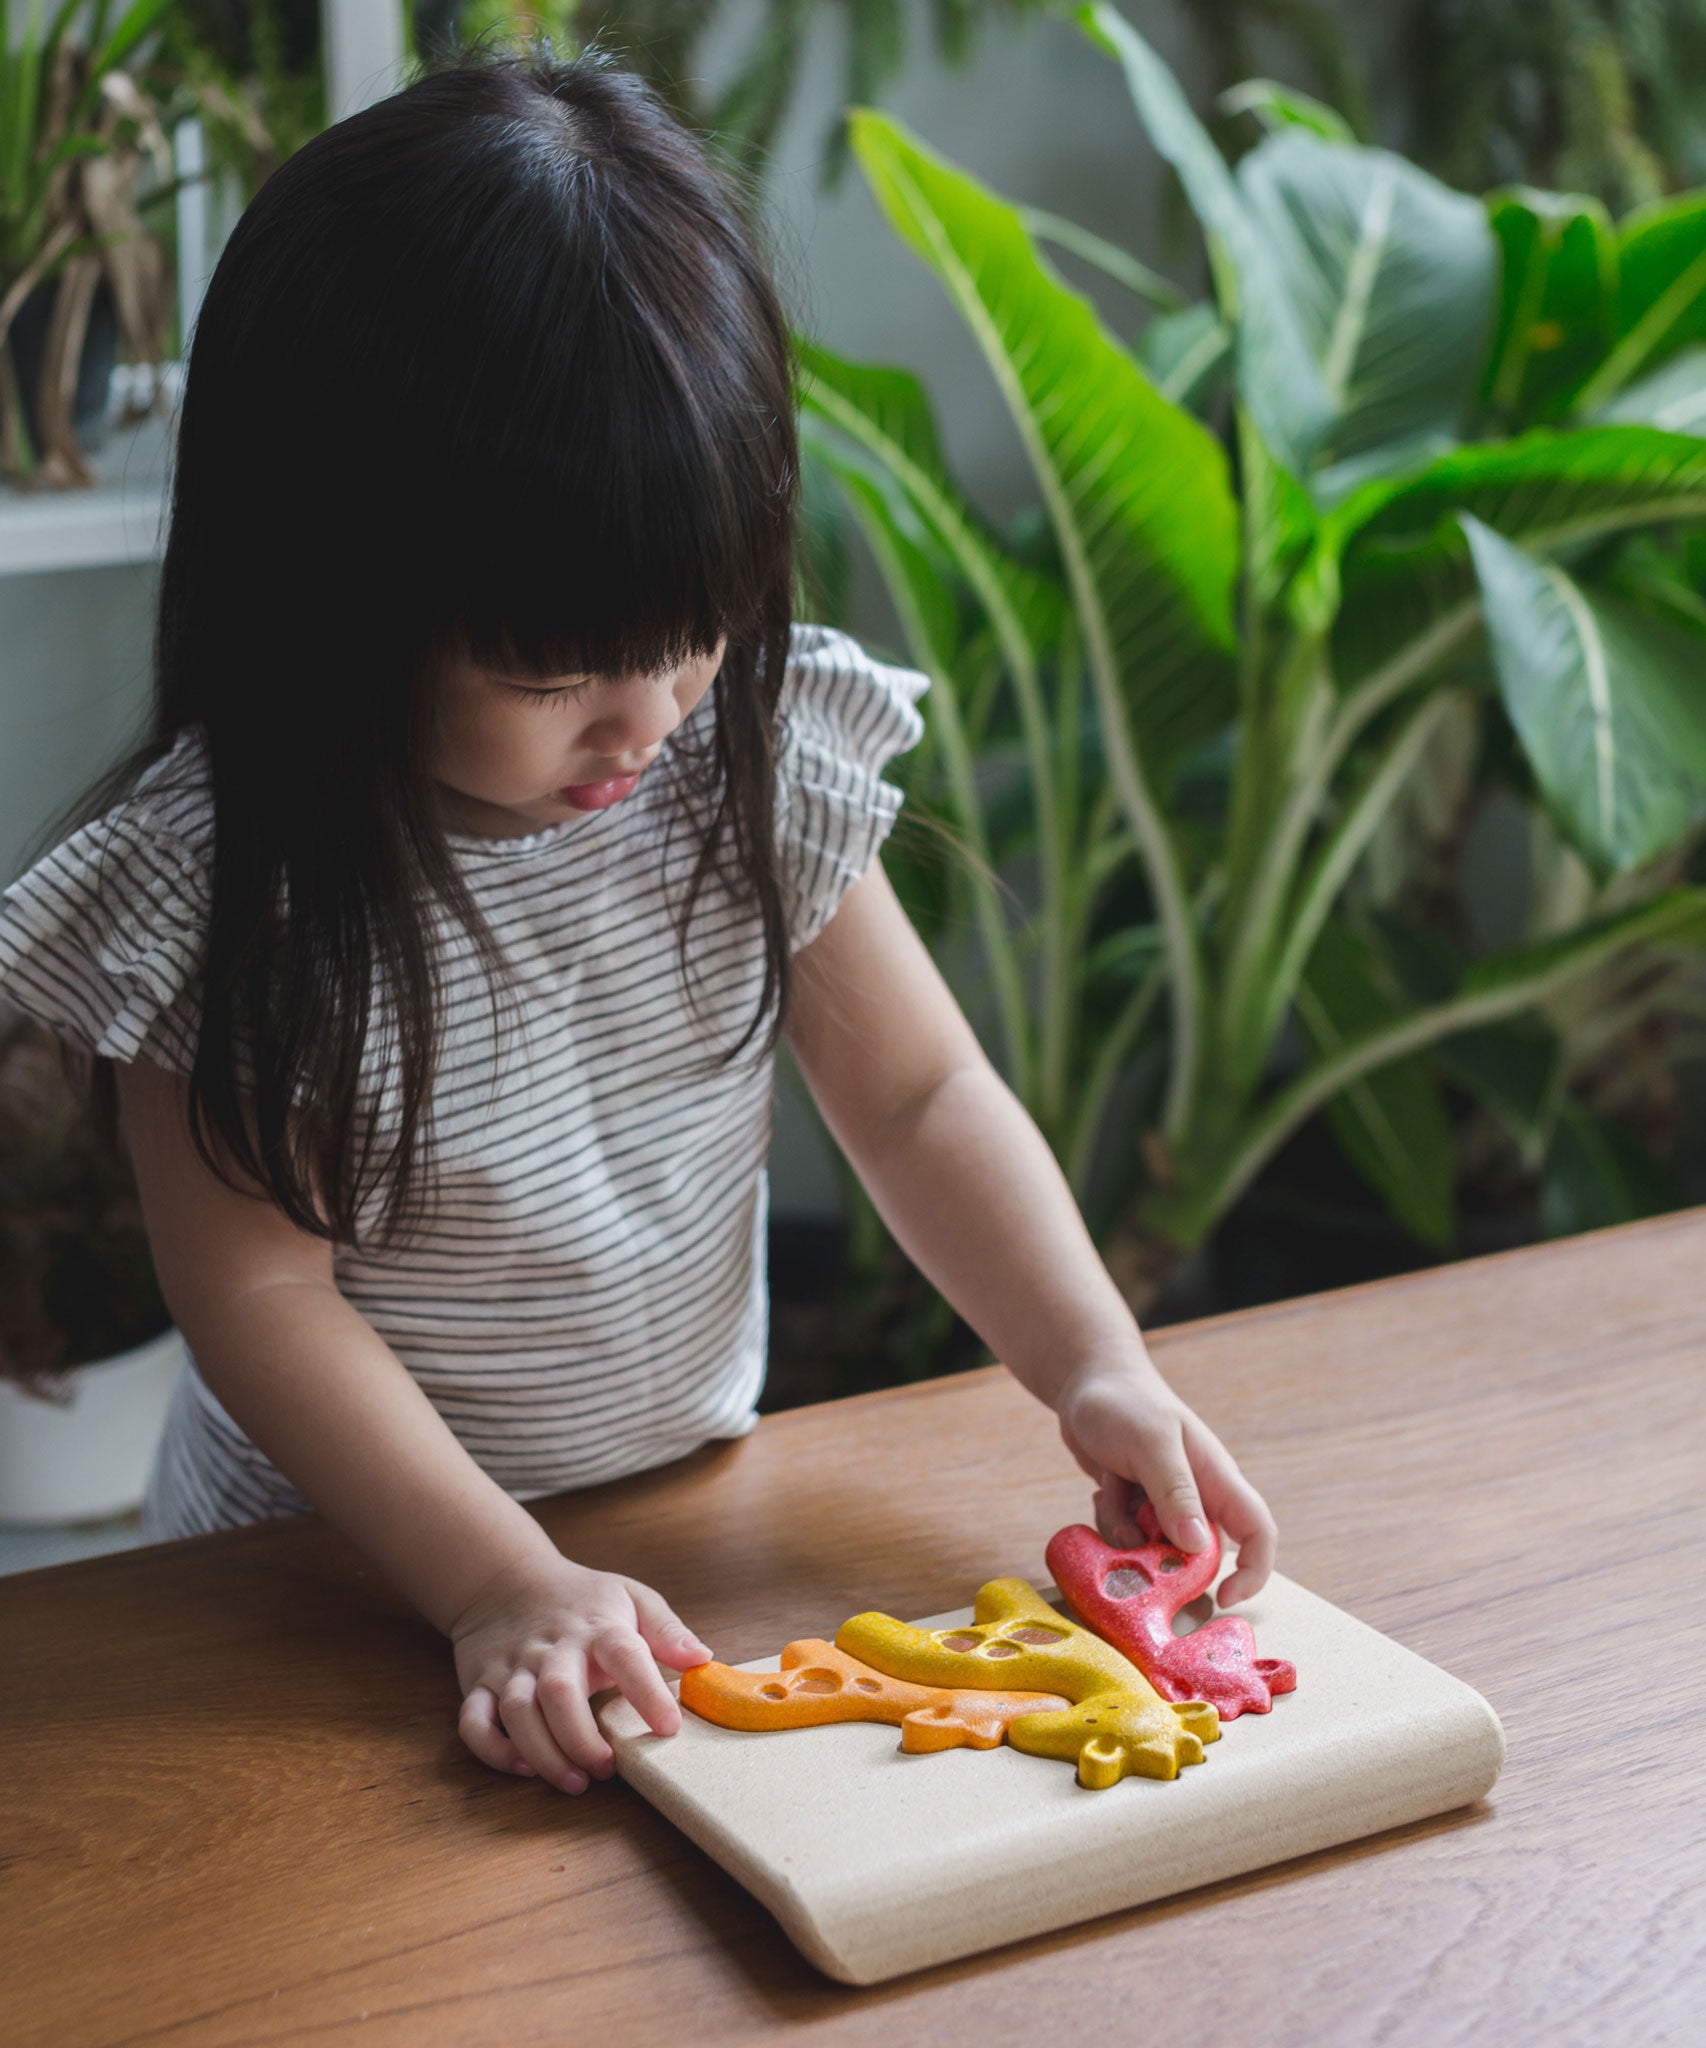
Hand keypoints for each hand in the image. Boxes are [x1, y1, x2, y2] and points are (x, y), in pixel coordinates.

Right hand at [449, 1548, 712, 1793]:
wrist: (505, 1580)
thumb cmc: (581, 1598)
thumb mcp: (630, 1597)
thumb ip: (666, 1631)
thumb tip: (703, 1660)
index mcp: (597, 1628)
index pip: (626, 1655)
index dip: (647, 1692)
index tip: (668, 1728)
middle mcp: (552, 1649)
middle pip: (560, 1692)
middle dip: (582, 1738)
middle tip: (608, 1769)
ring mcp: (512, 1667)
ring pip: (518, 1712)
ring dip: (544, 1752)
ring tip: (575, 1781)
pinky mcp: (480, 1684)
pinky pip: (474, 1721)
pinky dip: (493, 1750)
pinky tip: (523, 1768)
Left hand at [1053, 1346, 1277, 1606]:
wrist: (1086, 1380)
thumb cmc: (1125, 1401)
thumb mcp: (1149, 1443)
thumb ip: (1174, 1491)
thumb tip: (1198, 1544)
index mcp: (1215, 1478)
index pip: (1257, 1532)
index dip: (1253, 1572)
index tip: (1224, 1597)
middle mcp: (1196, 1496)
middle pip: (1197, 1554)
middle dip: (1163, 1554)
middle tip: (1133, 1531)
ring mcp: (1164, 1503)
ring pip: (1155, 1549)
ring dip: (1127, 1533)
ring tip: (1112, 1489)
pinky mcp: (1135, 1506)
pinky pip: (1126, 1538)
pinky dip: (1111, 1522)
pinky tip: (1103, 1487)